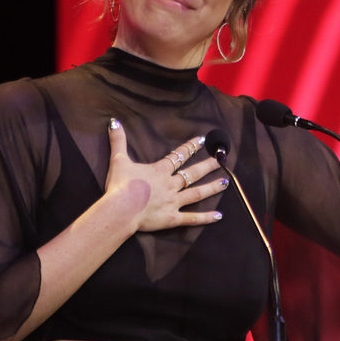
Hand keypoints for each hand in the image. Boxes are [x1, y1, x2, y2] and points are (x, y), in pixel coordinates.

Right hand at [104, 118, 227, 232]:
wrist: (121, 209)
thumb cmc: (120, 185)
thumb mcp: (118, 160)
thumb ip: (118, 141)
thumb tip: (114, 121)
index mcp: (160, 171)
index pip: (178, 156)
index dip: (190, 147)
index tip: (203, 140)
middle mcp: (170, 184)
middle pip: (193, 173)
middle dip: (208, 165)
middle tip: (222, 160)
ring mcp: (173, 202)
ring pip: (197, 193)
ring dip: (212, 187)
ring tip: (225, 181)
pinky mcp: (172, 218)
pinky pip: (192, 218)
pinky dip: (206, 217)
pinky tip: (219, 216)